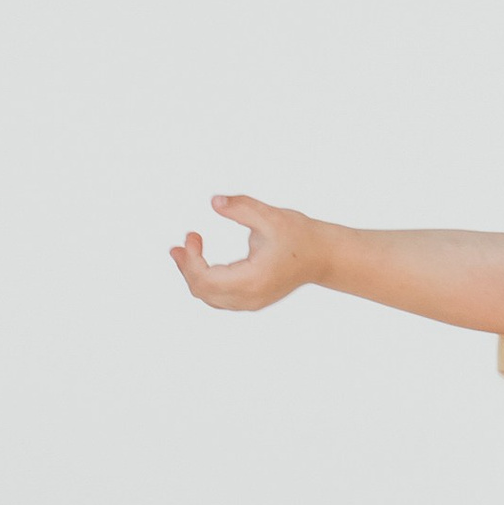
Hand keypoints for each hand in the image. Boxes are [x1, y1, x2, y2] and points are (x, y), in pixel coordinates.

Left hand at [169, 195, 324, 311]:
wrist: (323, 256)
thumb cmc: (300, 236)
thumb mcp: (271, 217)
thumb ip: (241, 207)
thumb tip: (215, 201)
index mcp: (253, 279)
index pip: (206, 279)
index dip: (190, 259)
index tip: (191, 235)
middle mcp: (250, 297)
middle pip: (203, 291)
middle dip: (186, 267)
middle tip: (180, 243)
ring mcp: (251, 303)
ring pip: (209, 297)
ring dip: (193, 275)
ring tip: (182, 251)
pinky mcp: (252, 301)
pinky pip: (219, 298)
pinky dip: (205, 282)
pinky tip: (201, 263)